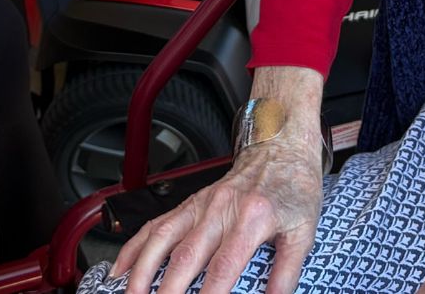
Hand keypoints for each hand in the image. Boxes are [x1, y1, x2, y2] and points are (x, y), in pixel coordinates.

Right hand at [114, 132, 325, 293]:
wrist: (279, 145)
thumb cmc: (293, 187)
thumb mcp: (303, 231)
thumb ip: (287, 272)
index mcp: (251, 219)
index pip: (223, 268)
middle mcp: (219, 210)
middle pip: (185, 258)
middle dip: (167, 292)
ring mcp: (199, 205)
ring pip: (161, 239)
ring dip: (142, 273)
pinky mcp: (188, 203)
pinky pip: (155, 225)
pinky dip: (134, 249)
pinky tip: (120, 271)